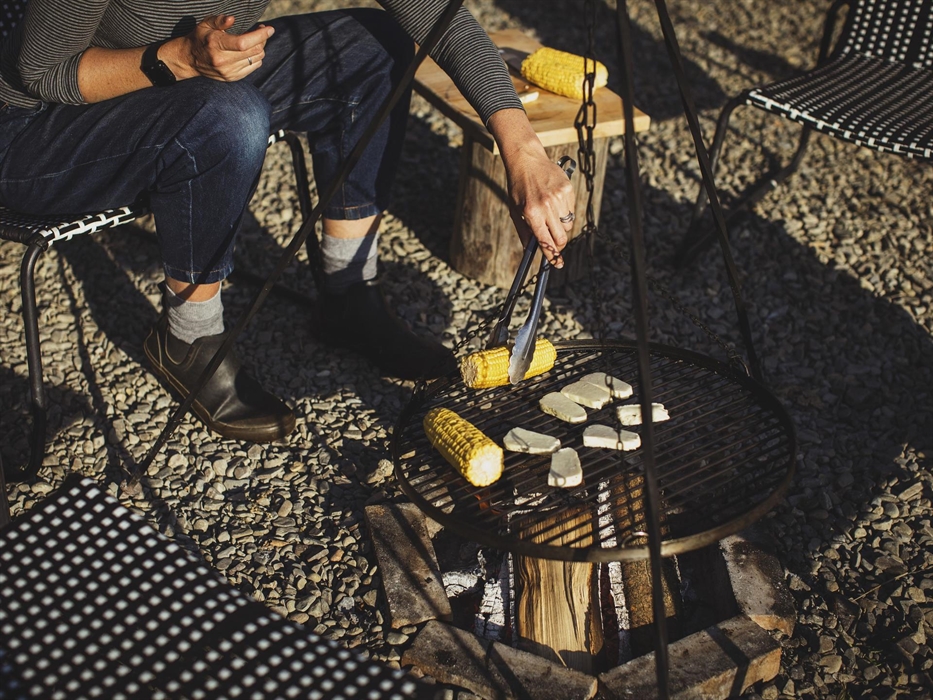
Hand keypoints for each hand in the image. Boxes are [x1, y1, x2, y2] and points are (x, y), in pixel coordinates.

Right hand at [175, 15, 273, 80]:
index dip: (260, 36)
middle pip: (254, 51)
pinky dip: (256, 58)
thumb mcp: (205, 24)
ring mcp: (229, 72)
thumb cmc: (200, 37)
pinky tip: (250, 51)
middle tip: (262, 30)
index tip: (269, 29)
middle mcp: (223, 61)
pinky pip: (254, 67)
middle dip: (262, 39)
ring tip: (255, 40)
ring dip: (260, 48)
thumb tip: (232, 19)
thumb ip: (219, 20)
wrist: (189, 59)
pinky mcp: (232, 78)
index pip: (243, 43)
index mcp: (216, 45)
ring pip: (257, 59)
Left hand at [487, 109, 575, 268]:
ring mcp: (559, 197)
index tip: (557, 264)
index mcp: (531, 213)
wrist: (527, 160)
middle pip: (561, 237)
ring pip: (567, 224)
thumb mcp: (515, 210)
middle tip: (554, 243)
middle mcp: (546, 206)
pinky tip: (554, 201)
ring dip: (560, 225)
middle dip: (559, 244)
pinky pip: (571, 210)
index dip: (552, 255)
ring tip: (550, 214)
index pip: (545, 241)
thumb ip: (524, 231)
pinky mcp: (568, 189)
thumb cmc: (518, 187)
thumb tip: (531, 249)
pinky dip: (564, 211)